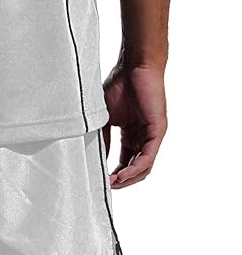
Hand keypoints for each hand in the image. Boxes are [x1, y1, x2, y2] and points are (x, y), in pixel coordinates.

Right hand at [102, 64, 166, 188]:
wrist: (134, 66)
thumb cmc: (118, 85)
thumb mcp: (104, 117)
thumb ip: (103, 138)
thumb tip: (96, 158)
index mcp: (131, 134)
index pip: (125, 161)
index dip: (114, 174)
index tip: (100, 181)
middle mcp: (143, 137)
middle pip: (136, 168)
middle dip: (122, 181)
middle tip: (106, 187)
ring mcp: (152, 135)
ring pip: (144, 167)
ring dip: (128, 179)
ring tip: (112, 184)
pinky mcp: (158, 131)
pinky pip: (148, 157)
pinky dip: (135, 168)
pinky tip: (122, 174)